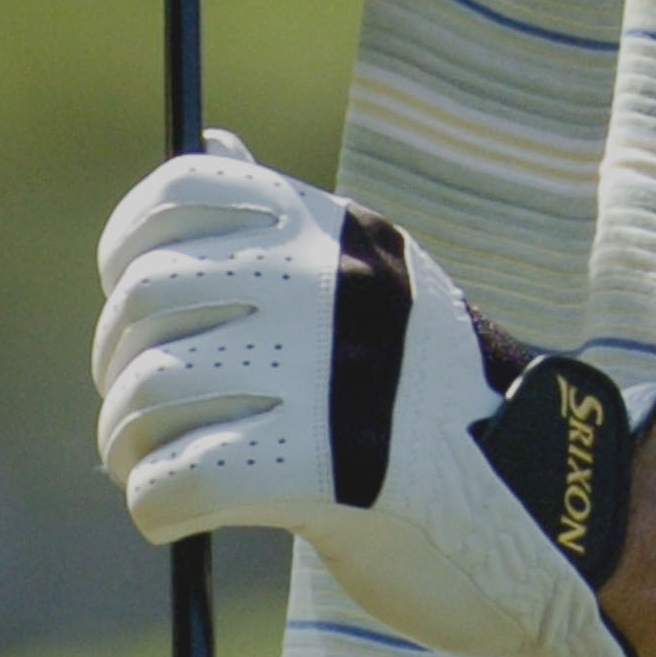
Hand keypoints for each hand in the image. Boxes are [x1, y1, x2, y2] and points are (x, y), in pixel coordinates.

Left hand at [93, 133, 652, 656]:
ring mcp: (328, 372)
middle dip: (117, 367)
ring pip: (147, 394)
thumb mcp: (375, 282)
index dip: (126, 246)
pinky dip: (155, 507)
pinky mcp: (321, 471)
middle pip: (147, 299)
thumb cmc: (434, 403)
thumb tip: (212, 140)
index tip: (130, 303)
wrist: (539, 507)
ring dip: (128, 447)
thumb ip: (286, 230)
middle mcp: (330, 285)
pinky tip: (177, 516)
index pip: (185, 192)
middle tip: (139, 417)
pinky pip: (173, 482)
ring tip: (154, 470)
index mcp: (338, 233)